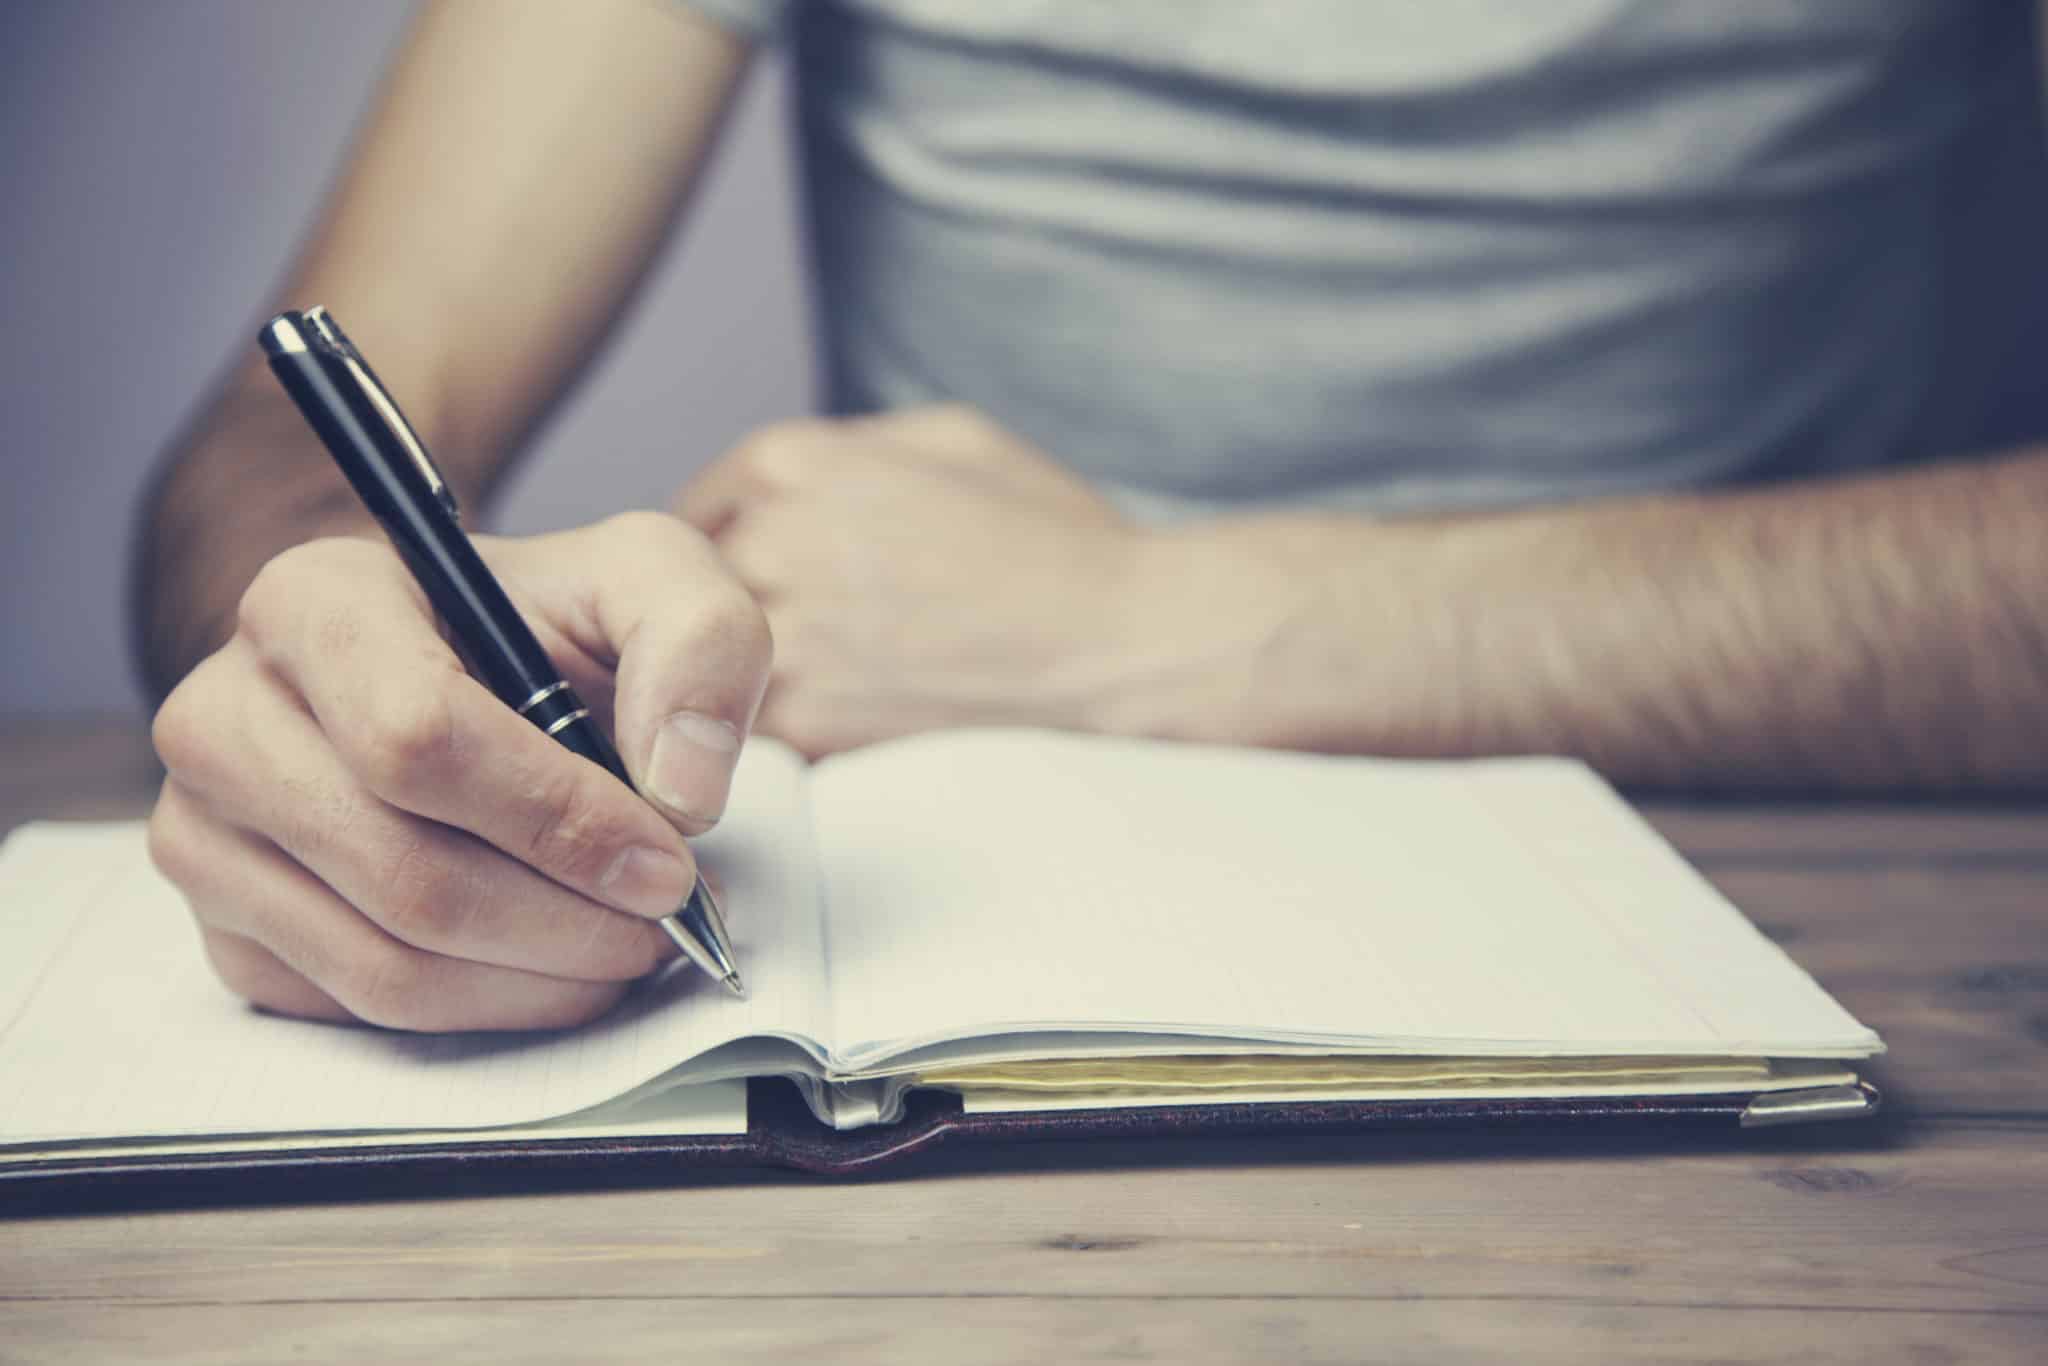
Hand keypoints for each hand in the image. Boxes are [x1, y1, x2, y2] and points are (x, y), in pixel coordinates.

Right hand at [147, 512, 771, 1031]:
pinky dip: (488, 1008)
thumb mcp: (652, 584)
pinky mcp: (231, 933)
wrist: (486, 685)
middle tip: (663, 921)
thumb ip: (698, 644)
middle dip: (565, 919)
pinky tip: (554, 963)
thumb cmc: (554, 632)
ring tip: (626, 943)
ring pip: (385, 964)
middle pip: (404, 870)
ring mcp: (208, 835)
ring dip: (539, 980)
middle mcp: (225, 716)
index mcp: (313, 602)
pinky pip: (361, 1014)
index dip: (557, 820)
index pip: (417, 737)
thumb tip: (682, 788)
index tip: (666, 863)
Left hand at [677, 406, 1147, 756]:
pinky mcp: (809, 724)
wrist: (1119, 646)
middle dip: (726, 613)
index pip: (697, 510)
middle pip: (689, 589)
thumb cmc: (1053, 540)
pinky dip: (786, 729)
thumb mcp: (952, 440)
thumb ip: (844, 451)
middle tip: (790, 640)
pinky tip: (852, 720)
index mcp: (795, 463)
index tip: (750, 582)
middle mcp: (770, 542)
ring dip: (742, 677)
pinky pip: (755, 727)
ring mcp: (782, 639)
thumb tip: (781, 488)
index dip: (722, 550)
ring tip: (828, 684)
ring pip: (709, 664)